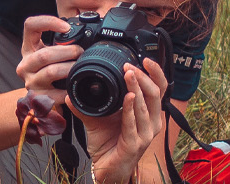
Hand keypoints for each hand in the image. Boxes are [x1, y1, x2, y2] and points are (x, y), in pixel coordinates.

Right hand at [18, 16, 80, 116]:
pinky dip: (70, 88)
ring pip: (52, 72)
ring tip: (80, 67)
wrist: (44, 97)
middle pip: (44, 54)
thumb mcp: (52, 52)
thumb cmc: (53, 69)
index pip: (30, 26)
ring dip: (70, 68)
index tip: (66, 28)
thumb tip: (84, 28)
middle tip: (80, 52)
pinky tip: (76, 85)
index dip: (48, 22)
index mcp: (28, 48)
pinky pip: (58, 93)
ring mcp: (30, 83)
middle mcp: (25, 65)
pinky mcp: (39, 99)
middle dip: (68, 52)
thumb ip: (61, 40)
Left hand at [80, 59, 166, 183]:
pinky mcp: (135, 145)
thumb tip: (70, 92)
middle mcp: (151, 123)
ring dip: (136, 88)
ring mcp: (145, 134)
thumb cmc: (108, 144)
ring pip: (146, 107)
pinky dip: (130, 110)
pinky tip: (128, 98)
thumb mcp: (97, 119)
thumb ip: (87, 105)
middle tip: (129, 66)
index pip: (159, 89)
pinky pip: (133, 124)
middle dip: (143, 77)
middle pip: (155, 94)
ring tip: (128, 75)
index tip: (145, 59)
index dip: (155, 73)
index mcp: (148, 113)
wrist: (106, 169)